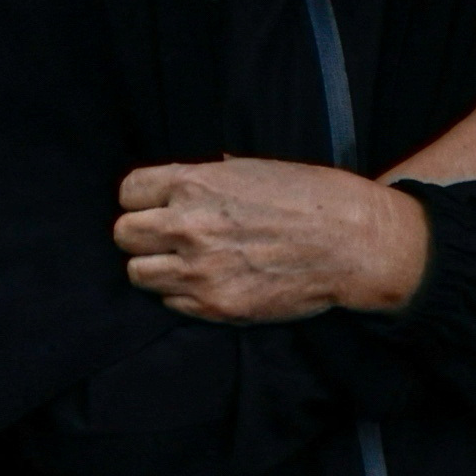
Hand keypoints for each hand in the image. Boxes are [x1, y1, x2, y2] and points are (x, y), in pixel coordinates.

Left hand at [111, 160, 427, 322]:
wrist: (351, 242)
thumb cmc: (310, 198)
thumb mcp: (252, 169)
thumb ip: (207, 180)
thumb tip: (179, 188)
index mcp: (194, 183)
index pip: (129, 192)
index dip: (142, 200)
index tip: (157, 207)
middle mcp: (187, 225)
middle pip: (124, 235)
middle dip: (142, 236)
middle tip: (167, 240)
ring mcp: (199, 269)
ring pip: (137, 274)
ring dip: (157, 269)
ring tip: (185, 265)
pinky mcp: (215, 306)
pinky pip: (171, 303)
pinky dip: (183, 295)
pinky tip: (211, 283)